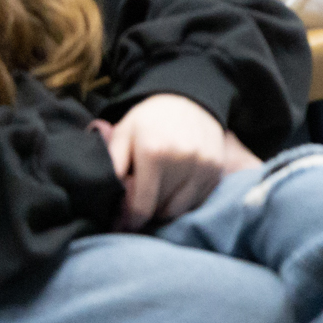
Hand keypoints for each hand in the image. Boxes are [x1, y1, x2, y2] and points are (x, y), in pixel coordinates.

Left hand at [98, 93, 256, 231]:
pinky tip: (175, 188)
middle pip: (160, 210)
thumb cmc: (149, 120)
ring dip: (165, 208)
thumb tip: (106, 195)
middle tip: (137, 204)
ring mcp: (203, 165)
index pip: (141, 207)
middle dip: (146, 212)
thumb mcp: (123, 133)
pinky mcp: (217, 169)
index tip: (122, 224)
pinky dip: (184, 201)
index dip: (129, 221)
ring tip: (156, 196)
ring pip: (180, 209)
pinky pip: (198, 200)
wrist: (188, 98)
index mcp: (154, 153)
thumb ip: (112, 163)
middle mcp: (183, 160)